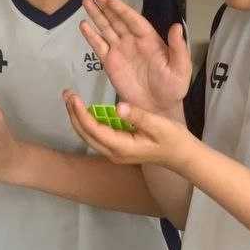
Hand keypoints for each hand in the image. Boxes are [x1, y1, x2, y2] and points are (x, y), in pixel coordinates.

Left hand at [64, 90, 194, 170]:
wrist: (182, 155)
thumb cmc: (173, 139)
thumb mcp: (158, 125)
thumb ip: (137, 117)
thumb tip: (118, 107)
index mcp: (121, 147)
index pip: (93, 129)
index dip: (80, 113)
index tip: (73, 97)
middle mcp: (113, 153)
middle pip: (85, 133)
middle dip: (73, 113)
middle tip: (67, 94)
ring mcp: (113, 153)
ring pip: (88, 135)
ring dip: (77, 117)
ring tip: (71, 99)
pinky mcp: (116, 149)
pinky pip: (95, 135)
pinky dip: (86, 121)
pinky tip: (84, 109)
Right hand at [80, 0, 190, 113]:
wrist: (158, 107)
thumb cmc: (173, 87)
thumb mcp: (181, 68)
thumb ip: (178, 47)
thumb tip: (177, 26)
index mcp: (149, 40)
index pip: (134, 21)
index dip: (123, 10)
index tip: (111, 0)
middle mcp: (132, 41)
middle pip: (117, 20)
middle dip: (106, 7)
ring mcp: (120, 51)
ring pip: (106, 29)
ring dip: (96, 15)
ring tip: (86, 2)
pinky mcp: (109, 63)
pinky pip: (99, 46)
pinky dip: (91, 35)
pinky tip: (83, 25)